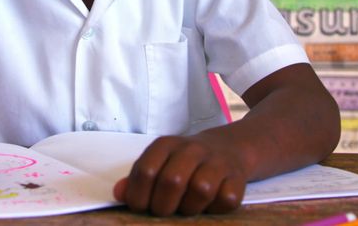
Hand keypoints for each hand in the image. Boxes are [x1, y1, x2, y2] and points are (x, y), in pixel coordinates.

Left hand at [113, 132, 247, 215]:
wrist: (230, 147)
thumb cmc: (186, 161)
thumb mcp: (160, 162)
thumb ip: (139, 178)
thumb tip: (119, 194)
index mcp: (167, 145)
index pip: (146, 170)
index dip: (138, 195)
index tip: (140, 207)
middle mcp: (192, 149)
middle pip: (172, 181)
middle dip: (163, 206)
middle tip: (163, 212)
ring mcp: (217, 162)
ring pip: (200, 190)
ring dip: (190, 208)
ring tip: (187, 207)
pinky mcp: (238, 177)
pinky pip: (226, 199)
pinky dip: (216, 208)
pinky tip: (210, 204)